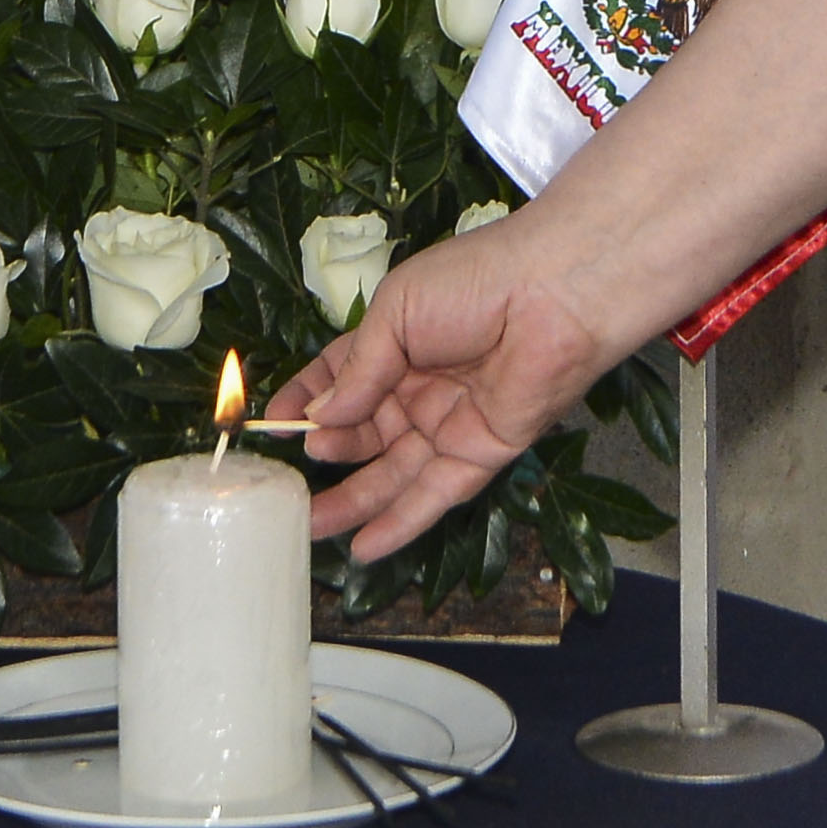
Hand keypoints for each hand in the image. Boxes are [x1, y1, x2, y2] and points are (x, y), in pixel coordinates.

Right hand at [283, 226, 621, 562]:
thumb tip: (321, 418)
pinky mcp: (482, 453)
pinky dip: (402, 522)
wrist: (554, 294)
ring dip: (354, 501)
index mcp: (396, 343)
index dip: (308, 402)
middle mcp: (420, 387)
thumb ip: (358, 371)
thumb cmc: (473, 281)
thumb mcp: (395, 313)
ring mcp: (450, 422)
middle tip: (287, 482)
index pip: (340, 380)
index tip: (271, 425)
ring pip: (394, 473)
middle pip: (364, 434)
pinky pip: (436, 494)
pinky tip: (365, 546)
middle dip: (327, 456)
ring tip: (310, 526)